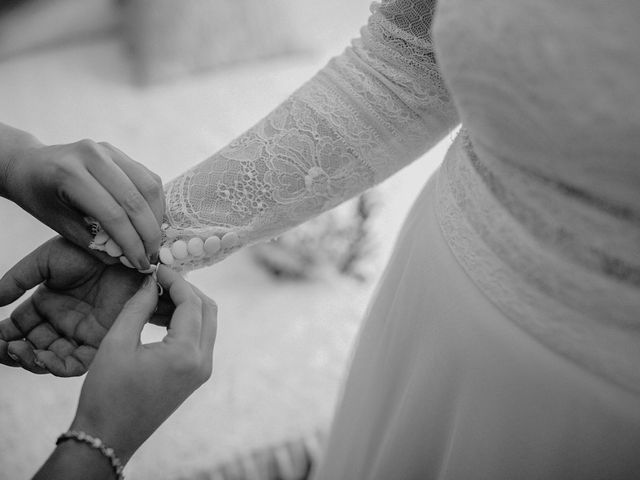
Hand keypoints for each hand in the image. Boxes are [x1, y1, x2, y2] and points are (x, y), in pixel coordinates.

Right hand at [0, 237, 173, 375]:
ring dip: (32, 361)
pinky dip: (58, 366)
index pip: (19, 328)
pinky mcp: (102, 340)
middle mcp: (63, 321)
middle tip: (2, 348)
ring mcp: (82, 332)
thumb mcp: (45, 261)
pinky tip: (42, 358)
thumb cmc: (87, 250)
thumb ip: (17, 281)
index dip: (3, 336)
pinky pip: (78, 362)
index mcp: (48, 302)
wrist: (123, 251)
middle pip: (33, 348)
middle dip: (13, 352)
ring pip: (52, 359)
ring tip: (17, 351)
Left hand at [5, 139, 163, 269]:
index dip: (131, 242)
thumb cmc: (40, 196)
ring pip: (148, 186)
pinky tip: (151, 220)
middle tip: (152, 255)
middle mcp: (92, 156)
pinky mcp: (119, 152)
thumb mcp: (57, 223)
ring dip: (157, 217)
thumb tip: (124, 259)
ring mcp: (108, 150)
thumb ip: (91, 242)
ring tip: (154, 239)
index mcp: (70, 174)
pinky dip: (155, 202)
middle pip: (135, 200)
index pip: (113, 214)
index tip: (139, 263)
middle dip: (149, 233)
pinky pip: (148, 177)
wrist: (30, 164)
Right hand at [70, 266, 216, 463]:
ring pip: (206, 323)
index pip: (192, 302)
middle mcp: (202, 361)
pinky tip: (158, 316)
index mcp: (186, 354)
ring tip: (155, 296)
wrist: (108, 437)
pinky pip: (198, 339)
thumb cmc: (106, 393)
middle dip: (186, 290)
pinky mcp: (196, 376)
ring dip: (186, 305)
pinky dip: (184, 322)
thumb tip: (151, 281)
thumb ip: (139, 307)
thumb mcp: (117, 343)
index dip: (175, 280)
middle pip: (208, 309)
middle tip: (159, 280)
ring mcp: (202, 370)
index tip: (156, 268)